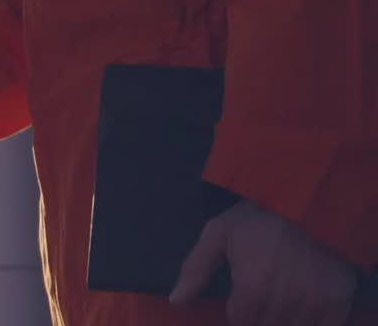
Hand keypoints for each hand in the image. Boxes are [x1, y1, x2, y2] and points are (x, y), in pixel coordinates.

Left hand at [170, 199, 358, 325]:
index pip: (240, 321)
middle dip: (260, 311)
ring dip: (284, 315)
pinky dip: (312, 318)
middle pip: (265, 325)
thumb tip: (176, 300)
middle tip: (264, 287)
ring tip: (282, 291)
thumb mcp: (219, 233)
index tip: (243, 291)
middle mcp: (283, 304)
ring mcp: (313, 305)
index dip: (239, 307)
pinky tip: (305, 299)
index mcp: (252, 290)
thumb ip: (196, 270)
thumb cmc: (258, 216)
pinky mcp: (339, 302)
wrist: (310, 201)